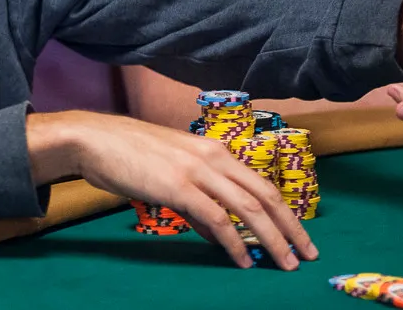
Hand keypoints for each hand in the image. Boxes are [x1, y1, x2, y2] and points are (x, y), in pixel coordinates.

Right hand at [27, 111, 317, 269]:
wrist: (96, 140)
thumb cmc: (128, 154)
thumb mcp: (171, 172)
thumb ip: (197, 200)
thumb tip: (216, 232)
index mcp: (214, 150)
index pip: (261, 184)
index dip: (285, 212)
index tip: (299, 236)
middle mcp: (213, 156)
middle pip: (265, 195)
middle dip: (291, 228)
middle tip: (307, 255)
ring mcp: (197, 170)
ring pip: (249, 208)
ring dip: (272, 239)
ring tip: (284, 263)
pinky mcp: (180, 186)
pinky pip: (217, 220)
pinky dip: (234, 243)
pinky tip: (242, 261)